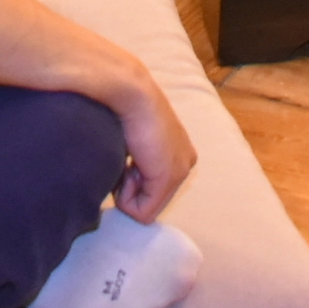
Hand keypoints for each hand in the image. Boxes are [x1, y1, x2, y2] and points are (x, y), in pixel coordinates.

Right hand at [106, 74, 200, 222]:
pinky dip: (125, 196)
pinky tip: (129, 166)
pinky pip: (141, 213)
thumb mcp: (134, 141)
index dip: (132, 181)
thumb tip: (123, 179)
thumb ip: (137, 163)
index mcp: (180, 152)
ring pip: (145, 210)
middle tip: (126, 160)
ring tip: (128, 159)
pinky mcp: (167, 178)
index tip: (127, 157)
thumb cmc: (126, 109)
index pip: (154, 188)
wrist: (132, 94)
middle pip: (152, 201)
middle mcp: (186, 163)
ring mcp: (180, 172)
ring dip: (127, 189)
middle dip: (131, 187)